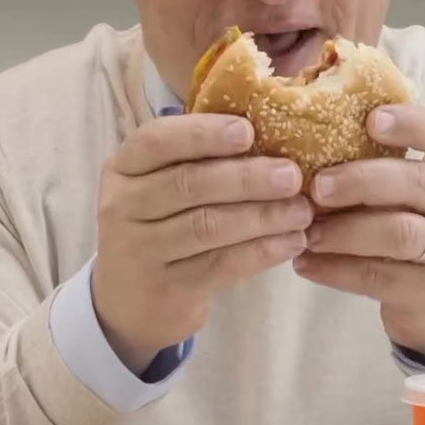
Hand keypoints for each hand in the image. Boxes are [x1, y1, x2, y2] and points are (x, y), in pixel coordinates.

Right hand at [92, 114, 310, 373]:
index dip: (202, 133)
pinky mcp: (164, 288)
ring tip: (302, 211)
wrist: (130, 302)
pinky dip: (261, 252)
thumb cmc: (161, 225)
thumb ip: (200, 157)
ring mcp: (139, 251)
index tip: (248, 131)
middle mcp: (122, 206)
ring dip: (262, 216)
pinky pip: (220, 265)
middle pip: (188, 184)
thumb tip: (270, 122)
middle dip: (246, 178)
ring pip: (207, 226)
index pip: (156, 140)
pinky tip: (292, 242)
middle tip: (292, 176)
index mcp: (123, 168)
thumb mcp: (162, 184)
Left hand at [294, 105, 424, 361]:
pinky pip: (378, 277)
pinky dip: (336, 269)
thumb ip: (386, 163)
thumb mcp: (419, 191)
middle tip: (317, 186)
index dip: (415, 124)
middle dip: (363, 181)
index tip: (371, 120)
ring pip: (400, 233)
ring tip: (307, 230)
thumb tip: (316, 136)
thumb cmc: (421, 227)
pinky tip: (305, 262)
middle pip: (421, 183)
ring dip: (345, 230)